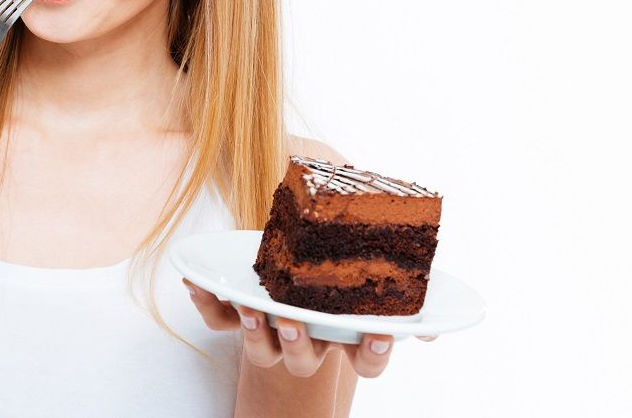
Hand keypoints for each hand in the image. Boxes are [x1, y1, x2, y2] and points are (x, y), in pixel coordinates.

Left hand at [182, 278, 436, 377]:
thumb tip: (436, 328)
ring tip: (252, 310)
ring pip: (262, 350)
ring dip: (255, 333)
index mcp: (344, 335)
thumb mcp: (373, 280)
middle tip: (295, 320)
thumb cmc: (341, 273)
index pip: (365, 361)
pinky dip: (206, 303)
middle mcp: (308, 341)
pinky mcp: (238, 316)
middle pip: (306, 360)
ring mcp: (271, 332)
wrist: (297, 270)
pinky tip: (195, 281)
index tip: (378, 333)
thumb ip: (405, 294)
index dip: (371, 353)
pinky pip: (219, 320)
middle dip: (300, 343)